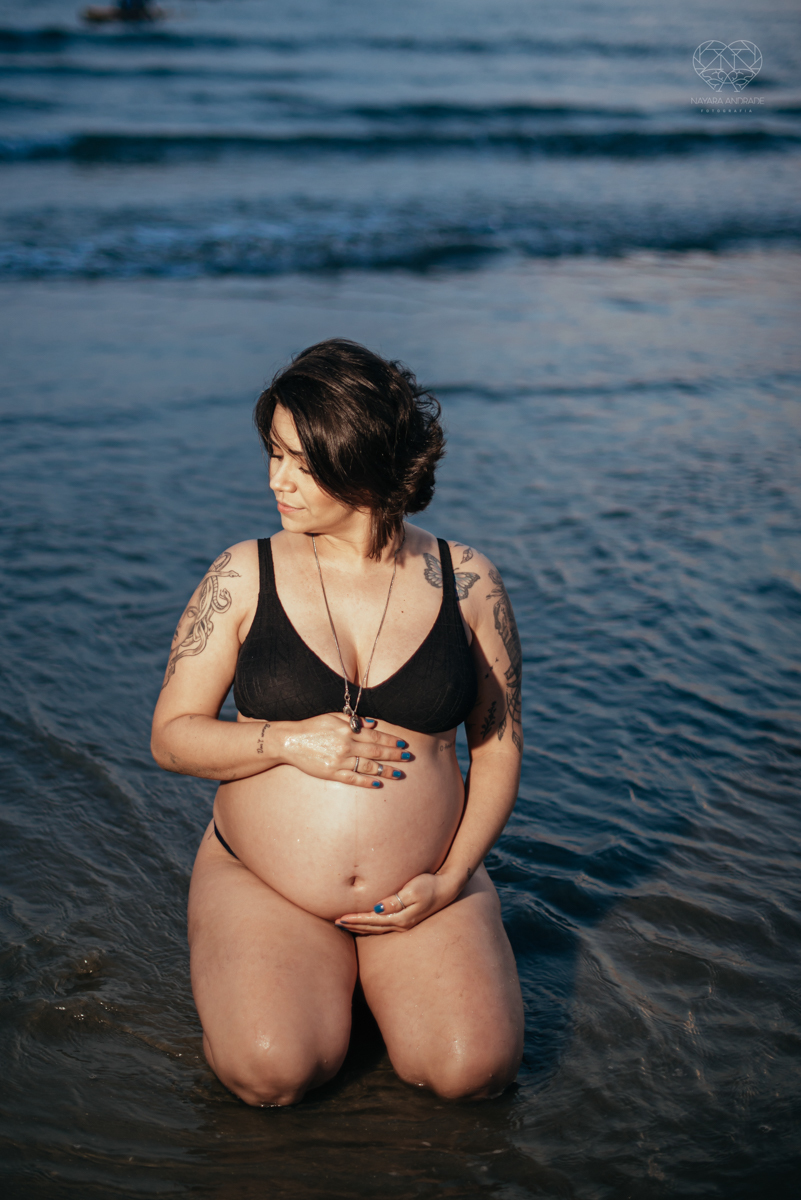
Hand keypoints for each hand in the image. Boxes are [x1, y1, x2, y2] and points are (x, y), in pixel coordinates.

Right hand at [280, 712, 411, 788]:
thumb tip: (373, 724)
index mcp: (348, 730)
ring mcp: (339, 760)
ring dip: (385, 770)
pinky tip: (378, 783)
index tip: (403, 743)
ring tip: (399, 773)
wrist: (290, 741)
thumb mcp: (333, 717)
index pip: (376, 736)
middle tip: (408, 757)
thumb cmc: (312, 727)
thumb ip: (354, 721)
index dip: (391, 740)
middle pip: (376, 751)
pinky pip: (353, 778)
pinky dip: (367, 781)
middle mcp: (346, 746)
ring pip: (368, 766)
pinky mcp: (332, 773)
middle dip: (394, 755)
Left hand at [335, 870, 460, 933]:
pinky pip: (383, 925)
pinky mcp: (406, 918)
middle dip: (353, 925)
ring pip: (376, 928)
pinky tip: (365, 922)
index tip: (340, 918)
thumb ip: (395, 901)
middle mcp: (401, 924)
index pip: (371, 920)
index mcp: (400, 918)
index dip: (355, 919)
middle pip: (371, 927)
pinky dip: (370, 924)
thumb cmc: (430, 885)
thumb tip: (377, 909)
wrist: (448, 887)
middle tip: (336, 923)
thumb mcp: (413, 890)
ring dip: (360, 927)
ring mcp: (404, 923)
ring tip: (346, 925)